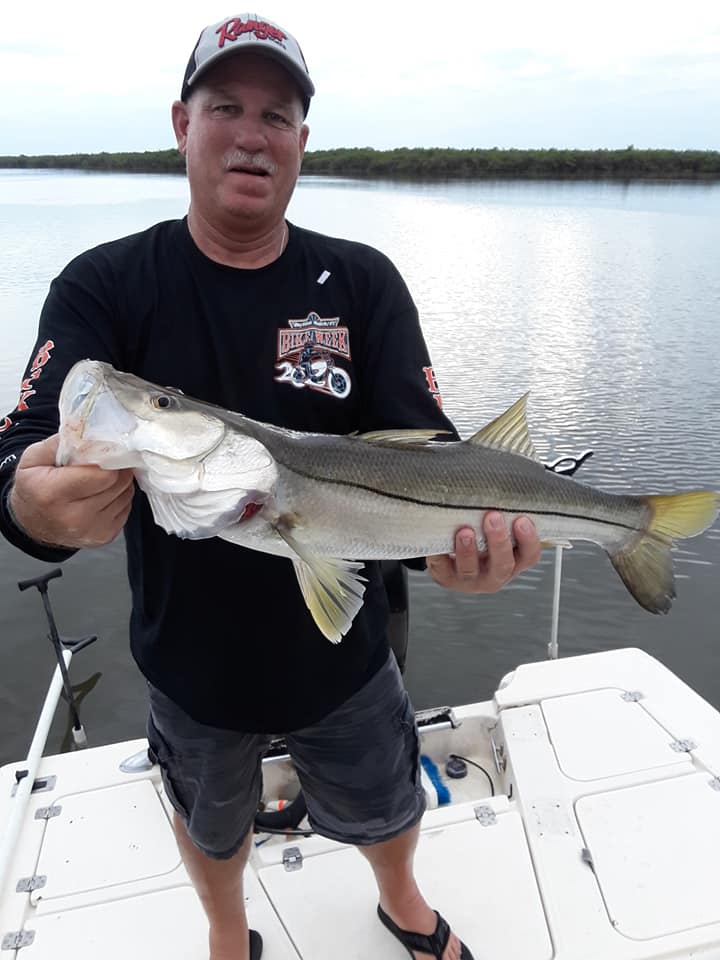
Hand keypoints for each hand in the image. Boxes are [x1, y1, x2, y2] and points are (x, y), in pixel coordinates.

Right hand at [9, 434, 134, 548]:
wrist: (33, 523)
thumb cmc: (35, 487)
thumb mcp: (34, 458)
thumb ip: (61, 442)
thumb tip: (91, 434)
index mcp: (54, 494)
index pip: (103, 474)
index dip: (108, 457)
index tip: (104, 450)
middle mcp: (75, 517)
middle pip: (119, 482)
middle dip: (115, 467)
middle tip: (103, 462)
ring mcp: (92, 530)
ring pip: (126, 493)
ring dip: (118, 482)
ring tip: (100, 478)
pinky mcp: (105, 536)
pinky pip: (127, 507)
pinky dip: (118, 496)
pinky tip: (102, 494)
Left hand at [426, 512, 541, 592]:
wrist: (452, 562)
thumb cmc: (480, 538)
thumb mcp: (495, 529)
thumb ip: (501, 514)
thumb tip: (500, 480)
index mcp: (513, 562)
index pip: (529, 555)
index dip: (529, 540)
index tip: (522, 520)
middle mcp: (494, 575)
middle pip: (502, 564)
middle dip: (498, 541)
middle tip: (493, 517)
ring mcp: (470, 579)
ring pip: (470, 570)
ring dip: (468, 550)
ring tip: (464, 531)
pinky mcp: (446, 578)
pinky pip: (441, 567)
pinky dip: (438, 554)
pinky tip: (438, 541)